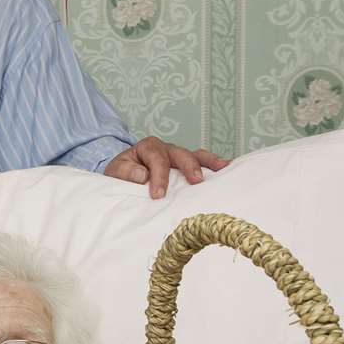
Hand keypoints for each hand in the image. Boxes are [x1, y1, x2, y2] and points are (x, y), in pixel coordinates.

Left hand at [103, 136, 229, 199]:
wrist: (123, 174)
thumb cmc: (122, 174)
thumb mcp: (115, 173)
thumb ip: (126, 172)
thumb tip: (143, 176)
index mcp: (148, 147)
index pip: (157, 160)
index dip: (159, 177)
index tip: (158, 196)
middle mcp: (166, 148)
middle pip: (181, 154)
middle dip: (189, 166)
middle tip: (195, 181)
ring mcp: (178, 156)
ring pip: (196, 155)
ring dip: (209, 162)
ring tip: (223, 168)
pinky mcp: (186, 165)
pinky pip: (202, 161)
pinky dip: (214, 165)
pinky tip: (228, 169)